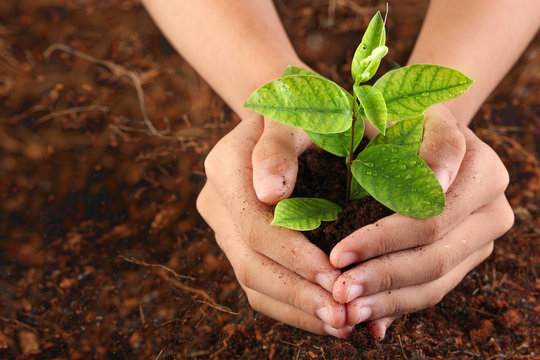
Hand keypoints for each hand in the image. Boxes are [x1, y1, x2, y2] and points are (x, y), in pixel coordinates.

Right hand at [196, 117, 352, 337]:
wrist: (290, 111)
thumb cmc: (307, 108)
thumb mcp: (300, 114)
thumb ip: (282, 147)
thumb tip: (270, 193)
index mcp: (226, 165)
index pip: (255, 226)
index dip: (295, 257)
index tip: (337, 279)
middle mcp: (217, 200)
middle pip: (249, 262)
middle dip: (298, 294)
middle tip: (342, 318)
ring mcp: (224, 224)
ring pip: (251, 281)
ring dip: (296, 308)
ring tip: (340, 325)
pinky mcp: (239, 241)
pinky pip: (259, 282)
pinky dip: (291, 304)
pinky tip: (323, 316)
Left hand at [329, 105, 513, 338]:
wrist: (421, 134)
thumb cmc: (398, 122)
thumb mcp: (399, 119)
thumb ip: (418, 142)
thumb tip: (418, 184)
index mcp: (481, 168)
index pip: (428, 214)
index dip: (382, 239)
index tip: (338, 254)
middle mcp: (493, 207)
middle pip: (435, 253)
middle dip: (381, 274)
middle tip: (338, 290)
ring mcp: (483, 238)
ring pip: (437, 279)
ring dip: (388, 298)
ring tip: (347, 310)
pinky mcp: (467, 258)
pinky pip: (435, 289)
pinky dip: (398, 304)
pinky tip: (367, 316)